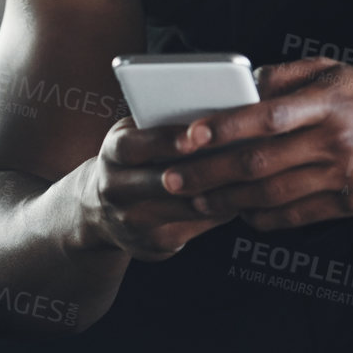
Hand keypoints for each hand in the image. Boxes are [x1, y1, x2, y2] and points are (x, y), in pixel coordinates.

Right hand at [87, 117, 238, 262]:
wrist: (101, 212)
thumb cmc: (134, 159)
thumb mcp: (135, 134)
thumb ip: (163, 122)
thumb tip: (217, 108)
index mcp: (113, 153)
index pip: (133, 146)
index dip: (163, 141)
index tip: (195, 135)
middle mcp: (116, 189)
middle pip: (162, 182)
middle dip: (202, 171)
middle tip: (238, 158)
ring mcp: (134, 221)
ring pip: (186, 207)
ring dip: (222, 190)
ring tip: (252, 174)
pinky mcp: (156, 244)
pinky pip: (198, 226)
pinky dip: (224, 210)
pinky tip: (245, 195)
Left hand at [156, 56, 352, 231]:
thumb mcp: (336, 71)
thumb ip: (287, 76)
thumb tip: (243, 86)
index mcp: (325, 100)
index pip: (263, 116)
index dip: (220, 128)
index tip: (186, 138)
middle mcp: (332, 138)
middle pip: (258, 161)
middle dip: (208, 173)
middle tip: (174, 179)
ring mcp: (344, 173)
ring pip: (273, 193)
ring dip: (228, 201)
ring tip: (198, 202)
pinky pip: (299, 214)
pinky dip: (265, 217)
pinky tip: (243, 215)